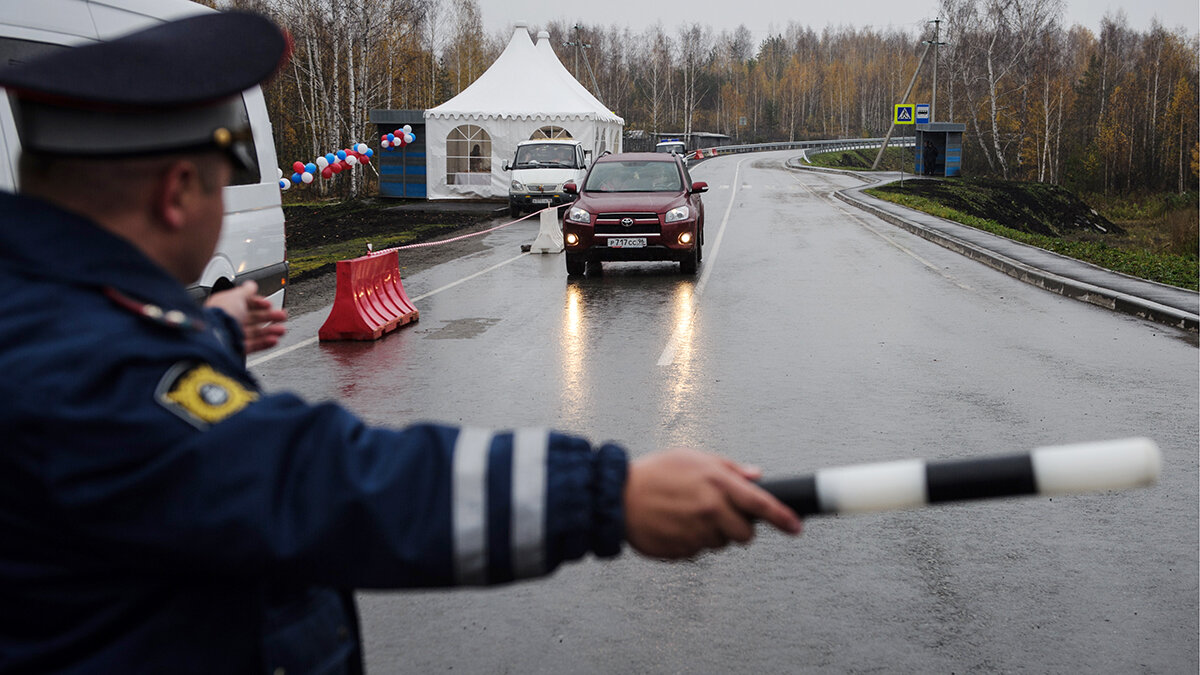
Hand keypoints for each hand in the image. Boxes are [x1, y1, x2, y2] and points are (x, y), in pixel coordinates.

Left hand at [204, 281, 287, 353]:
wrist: (215, 336)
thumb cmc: (222, 314)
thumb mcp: (237, 296)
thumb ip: (246, 291)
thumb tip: (251, 284)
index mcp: (226, 306)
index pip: (245, 303)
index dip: (258, 303)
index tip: (269, 304)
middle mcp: (229, 320)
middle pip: (252, 318)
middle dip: (269, 316)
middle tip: (281, 315)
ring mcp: (233, 334)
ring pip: (255, 332)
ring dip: (270, 330)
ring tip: (281, 330)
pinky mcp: (236, 348)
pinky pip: (253, 345)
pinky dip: (264, 343)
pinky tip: (274, 340)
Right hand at [623, 448, 801, 558]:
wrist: (617, 496)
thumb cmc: (653, 473)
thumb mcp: (693, 458)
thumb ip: (729, 468)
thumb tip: (755, 476)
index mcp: (717, 483)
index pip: (762, 505)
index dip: (783, 518)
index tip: (796, 527)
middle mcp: (710, 510)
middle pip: (745, 535)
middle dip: (738, 528)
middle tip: (718, 514)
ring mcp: (697, 533)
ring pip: (720, 544)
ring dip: (711, 533)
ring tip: (687, 514)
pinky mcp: (682, 551)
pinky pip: (698, 551)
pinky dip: (691, 541)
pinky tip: (675, 524)